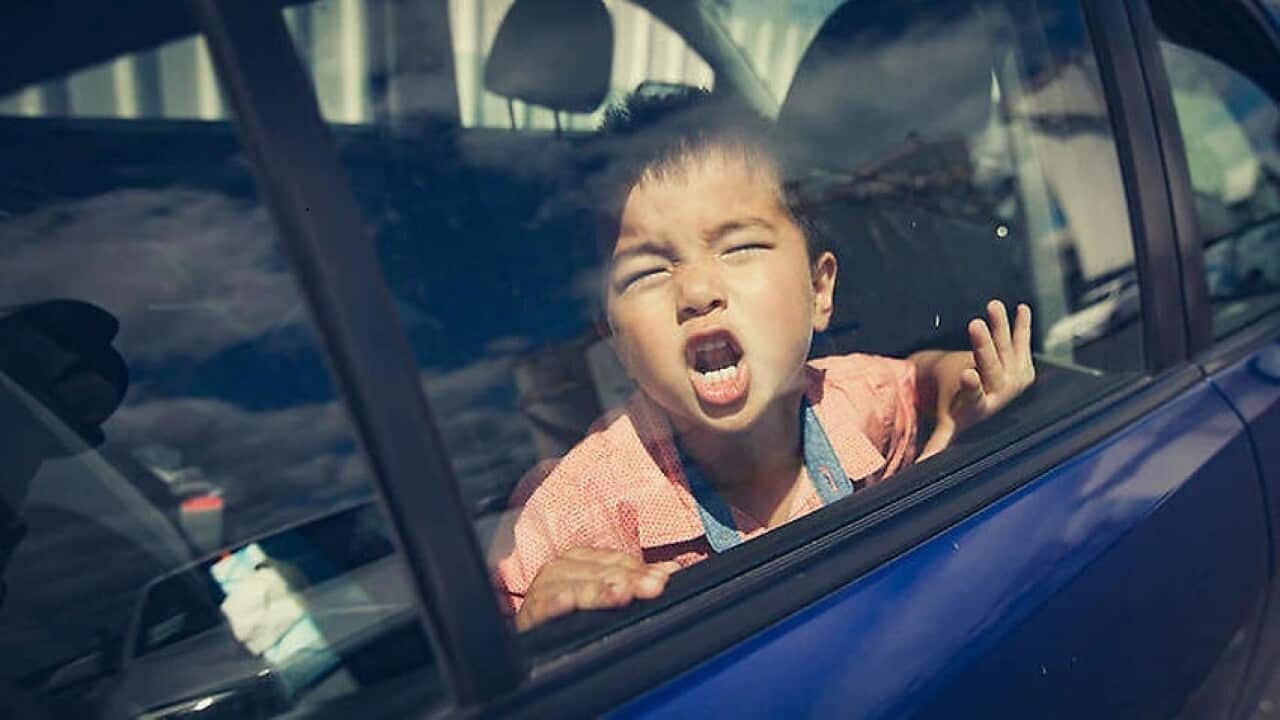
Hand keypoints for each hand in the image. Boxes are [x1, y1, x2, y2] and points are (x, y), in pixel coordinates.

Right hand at [515, 547, 680, 630]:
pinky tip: (568, 603)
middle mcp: (559, 569)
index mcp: (578, 560)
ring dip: (596, 590)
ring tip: (619, 595)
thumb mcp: (604, 592)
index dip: (639, 569)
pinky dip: (555, 602)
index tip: (662, 579)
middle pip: (596, 571)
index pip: (613, 560)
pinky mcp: (529, 614)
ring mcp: (543, 590)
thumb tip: (671, 570)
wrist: (532, 637)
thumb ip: (636, 580)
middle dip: (626, 579)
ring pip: (572, 584)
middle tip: (652, 587)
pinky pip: (542, 606)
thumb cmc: (570, 613)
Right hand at [944, 300, 1034, 434]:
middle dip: (984, 345)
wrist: (989, 400)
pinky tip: (1022, 308)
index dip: (973, 384)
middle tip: (974, 325)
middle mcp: (1001, 392)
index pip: (976, 395)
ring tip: (992, 306)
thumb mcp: (950, 425)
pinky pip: (1021, 341)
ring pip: (1005, 347)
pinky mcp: (1023, 362)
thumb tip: (917, 468)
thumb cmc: (961, 409)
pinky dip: (1022, 325)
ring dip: (1000, 325)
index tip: (967, 373)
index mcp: (980, 407)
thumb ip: (937, 445)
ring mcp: (1014, 376)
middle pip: (991, 365)